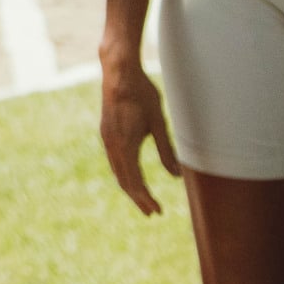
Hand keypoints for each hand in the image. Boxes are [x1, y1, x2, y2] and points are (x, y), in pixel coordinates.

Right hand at [100, 59, 180, 215]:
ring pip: (117, 170)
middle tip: (152, 212)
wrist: (118, 71)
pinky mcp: (107, 132)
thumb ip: (166, 150)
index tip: (157, 211)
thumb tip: (176, 176)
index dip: (145, 198)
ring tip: (143, 199)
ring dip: (130, 187)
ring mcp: (107, 138)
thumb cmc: (141, 94)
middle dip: (137, 198)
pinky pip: (114, 160)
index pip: (134, 180)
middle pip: (123, 179)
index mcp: (124, 144)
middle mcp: (111, 144)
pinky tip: (132, 175)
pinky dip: (124, 173)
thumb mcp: (158, 122)